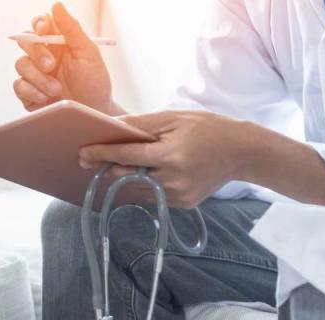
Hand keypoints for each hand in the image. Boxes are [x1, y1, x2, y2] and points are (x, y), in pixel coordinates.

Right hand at [14, 2, 116, 113]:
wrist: (93, 114)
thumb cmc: (94, 82)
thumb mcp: (88, 53)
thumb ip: (71, 28)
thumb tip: (56, 4)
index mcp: (58, 43)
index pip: (40, 24)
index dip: (38, 24)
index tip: (44, 30)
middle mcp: (43, 56)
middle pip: (26, 42)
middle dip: (38, 54)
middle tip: (51, 66)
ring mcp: (34, 74)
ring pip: (20, 64)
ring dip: (38, 77)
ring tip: (56, 89)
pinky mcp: (27, 93)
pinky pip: (17, 85)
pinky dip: (31, 90)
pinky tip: (45, 98)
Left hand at [78, 111, 254, 207]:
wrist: (242, 152)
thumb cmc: (207, 129)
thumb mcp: (173, 119)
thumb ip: (140, 125)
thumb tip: (110, 125)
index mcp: (170, 155)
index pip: (126, 157)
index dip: (102, 154)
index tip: (82, 154)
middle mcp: (172, 180)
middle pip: (127, 176)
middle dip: (110, 167)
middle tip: (92, 159)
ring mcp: (178, 196)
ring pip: (137, 188)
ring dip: (126, 177)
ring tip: (123, 163)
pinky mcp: (182, 204)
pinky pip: (152, 195)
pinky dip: (144, 184)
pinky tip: (149, 172)